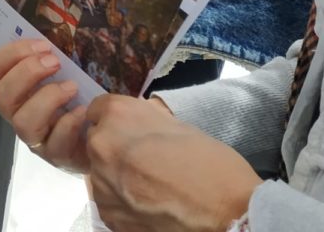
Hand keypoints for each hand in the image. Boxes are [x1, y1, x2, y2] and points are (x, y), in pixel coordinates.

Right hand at [0, 39, 88, 171]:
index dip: (12, 53)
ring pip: (22, 123)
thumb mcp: (69, 71)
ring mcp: (37, 138)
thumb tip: (59, 31)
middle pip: (1, 96)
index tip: (42, 45)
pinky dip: (69, 123)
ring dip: (47, 98)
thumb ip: (56, 56)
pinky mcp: (57, 156)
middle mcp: (20, 114)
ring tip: (72, 87)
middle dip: (26, 73)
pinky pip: (55, 143)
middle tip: (55, 62)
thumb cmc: (84, 95)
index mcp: (17, 89)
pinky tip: (85, 110)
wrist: (107, 136)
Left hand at [85, 95, 260, 231]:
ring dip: (118, 176)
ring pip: (101, 173)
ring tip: (152, 186)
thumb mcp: (175, 124)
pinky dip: (123, 201)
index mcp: (118, 114)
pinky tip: (150, 204)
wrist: (226, 212)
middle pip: (98, 141)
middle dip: (116, 148)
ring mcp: (101, 182)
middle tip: (147, 160)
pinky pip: (109, 200)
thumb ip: (144, 121)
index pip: (97, 110)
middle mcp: (101, 144)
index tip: (128, 130)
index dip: (115, 120)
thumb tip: (133, 125)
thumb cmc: (210, 163)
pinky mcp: (106, 214)